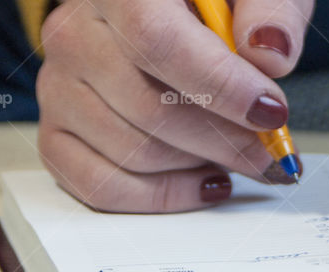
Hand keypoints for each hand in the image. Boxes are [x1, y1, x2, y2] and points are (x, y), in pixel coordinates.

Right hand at [36, 0, 312, 212]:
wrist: (169, 15)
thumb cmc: (214, 6)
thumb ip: (271, 10)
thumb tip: (270, 54)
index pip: (158, 40)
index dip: (220, 86)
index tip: (270, 112)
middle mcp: (74, 32)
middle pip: (148, 109)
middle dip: (224, 141)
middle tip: (269, 150)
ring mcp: (58, 85)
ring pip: (132, 154)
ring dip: (198, 166)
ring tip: (235, 155)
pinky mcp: (56, 131)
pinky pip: (102, 185)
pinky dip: (163, 196)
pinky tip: (203, 181)